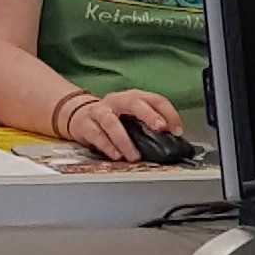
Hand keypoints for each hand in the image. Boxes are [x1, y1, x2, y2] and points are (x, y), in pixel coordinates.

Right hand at [56, 85, 183, 164]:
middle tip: (160, 128)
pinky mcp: (85, 124)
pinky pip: (96, 134)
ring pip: (112, 122)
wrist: (78, 115)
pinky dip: (107, 146)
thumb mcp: (133, 117)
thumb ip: (149, 125)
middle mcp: (118, 101)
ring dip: (125, 140)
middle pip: (134, 103)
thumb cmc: (113, 119)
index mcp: (134, 98)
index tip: (177, 130)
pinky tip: (116, 155)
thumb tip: (172, 141)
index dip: (169, 113)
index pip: (155, 99)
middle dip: (149, 115)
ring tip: (134, 156)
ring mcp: (100, 111)